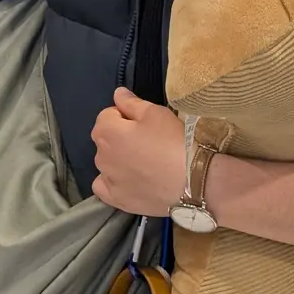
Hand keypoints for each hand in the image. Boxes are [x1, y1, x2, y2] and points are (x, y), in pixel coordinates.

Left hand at [91, 88, 185, 216]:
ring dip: (118, 159)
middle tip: (148, 142)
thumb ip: (131, 103)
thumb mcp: (156, 113)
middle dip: (120, 137)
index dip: (125, 116)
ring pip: (107, 163)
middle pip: (106, 140)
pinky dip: (112, 182)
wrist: (193, 181)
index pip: (107, 116)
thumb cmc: (174, 141)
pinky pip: (104, 187)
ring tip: (145, 163)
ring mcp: (108, 180)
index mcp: (106, 131)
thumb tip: (117, 94)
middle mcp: (100, 155)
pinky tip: (128, 181)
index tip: (144, 123)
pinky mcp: (117, 200)